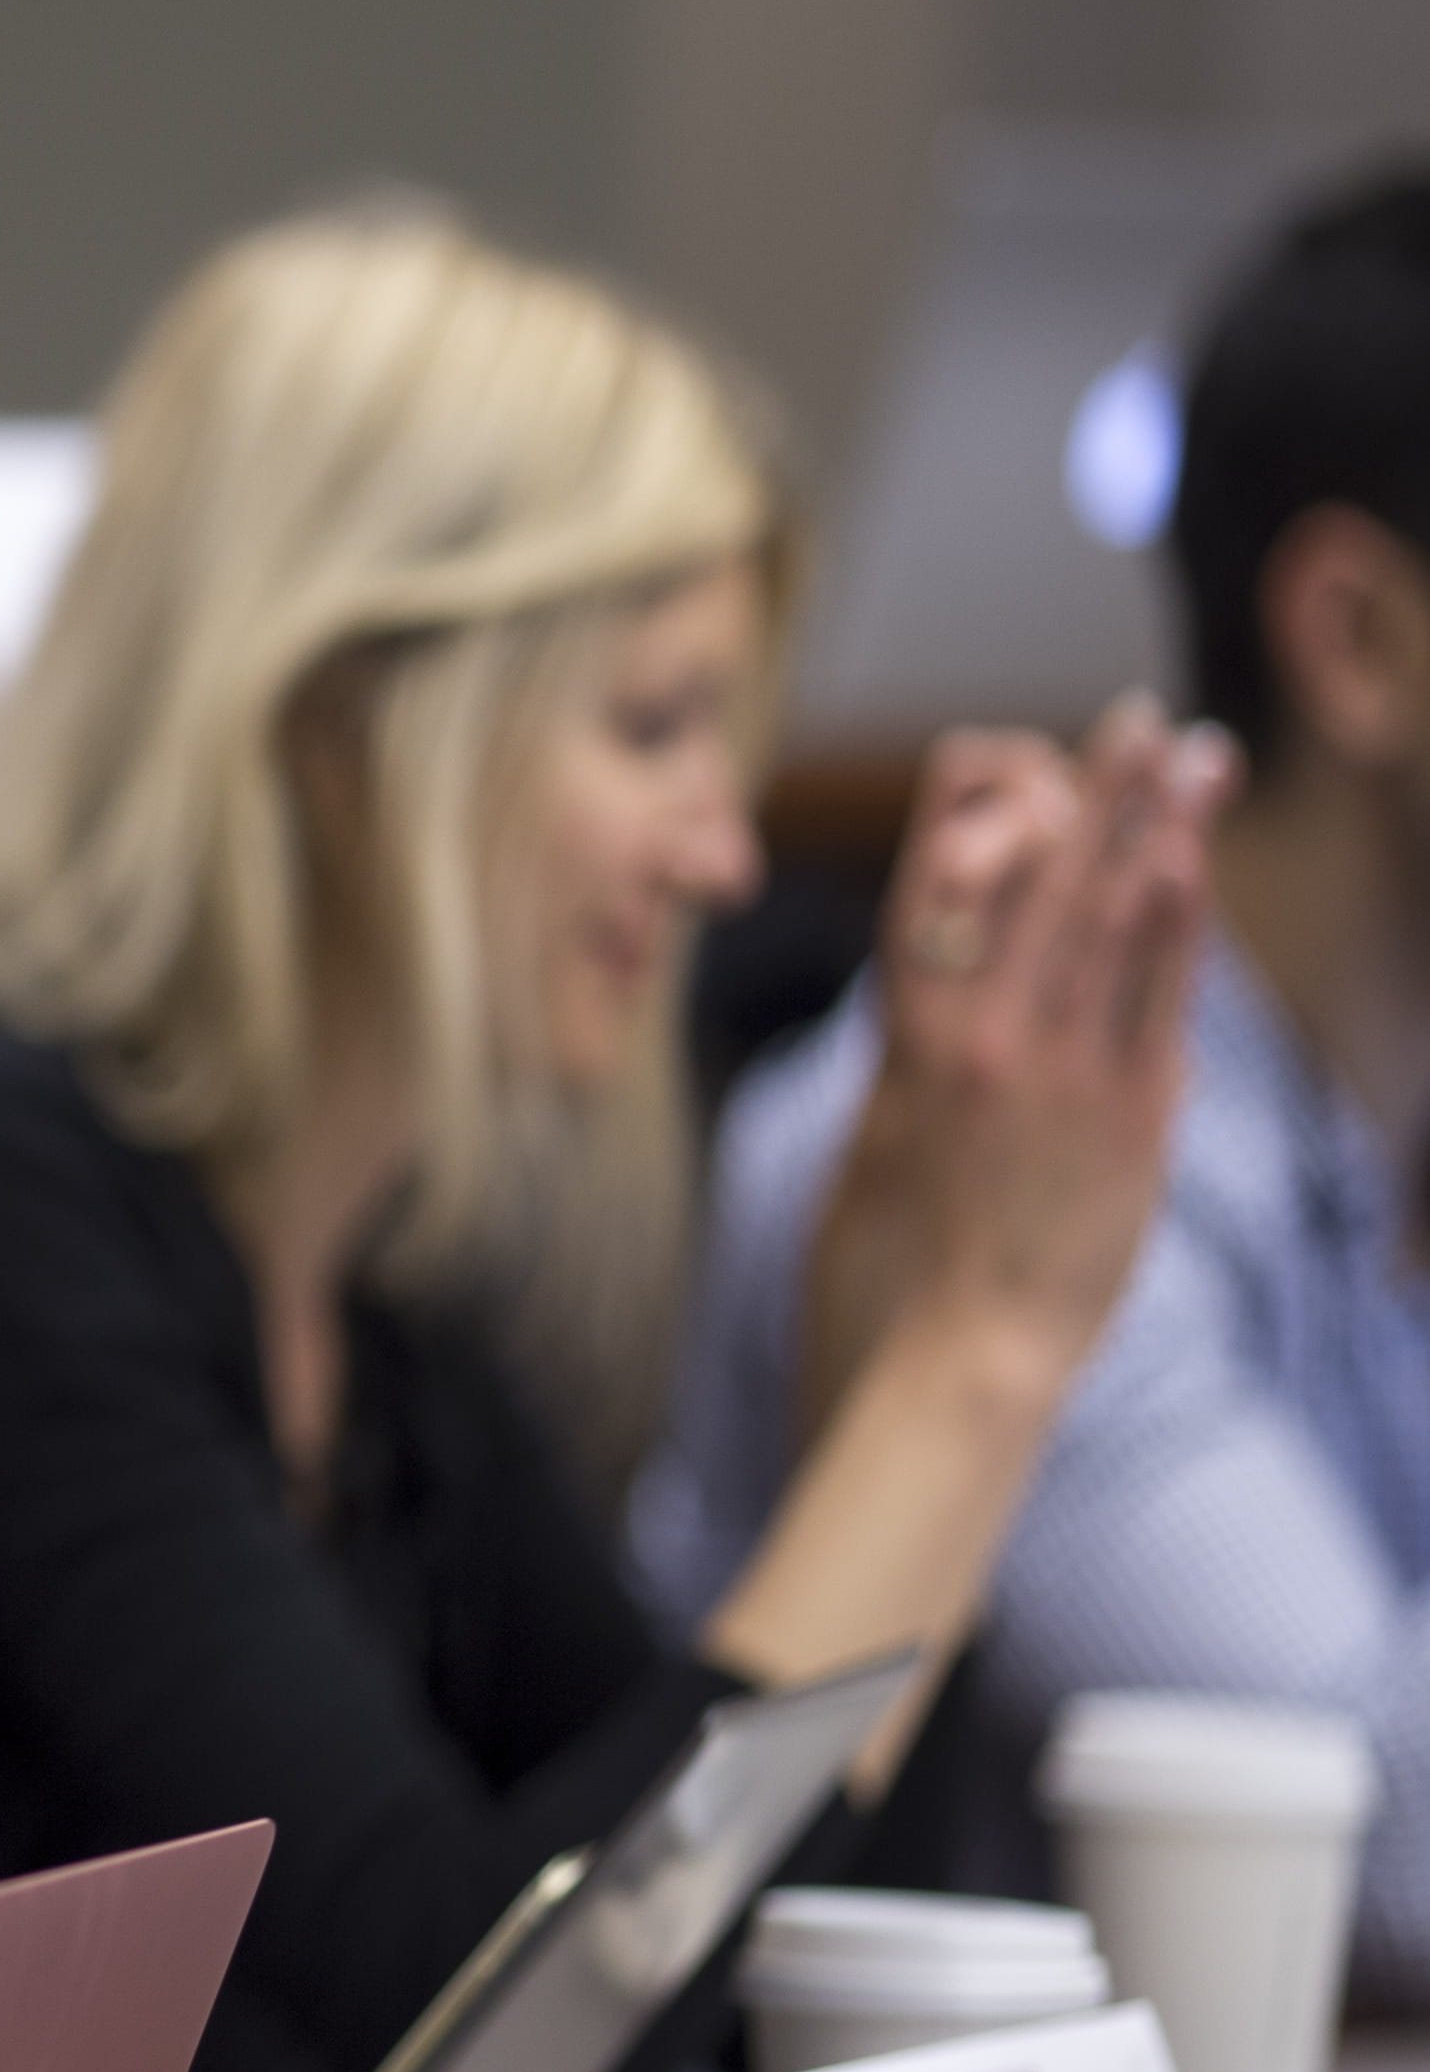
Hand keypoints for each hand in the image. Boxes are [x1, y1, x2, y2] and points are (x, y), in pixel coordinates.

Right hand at [801, 699, 1231, 1420]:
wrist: (955, 1353)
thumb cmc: (896, 1269)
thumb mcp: (877, 1145)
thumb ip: (912, 1069)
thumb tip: (928, 1023)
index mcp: (910, 1041)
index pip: (941, 890)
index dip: (984, 812)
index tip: (1017, 754)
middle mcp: (979, 1035)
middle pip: (1041, 882)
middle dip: (1096, 791)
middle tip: (1141, 718)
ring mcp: (1055, 1067)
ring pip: (1106, 918)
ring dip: (1156, 825)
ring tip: (1194, 758)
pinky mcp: (1125, 1112)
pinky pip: (1157, 994)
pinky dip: (1174, 918)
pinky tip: (1191, 859)